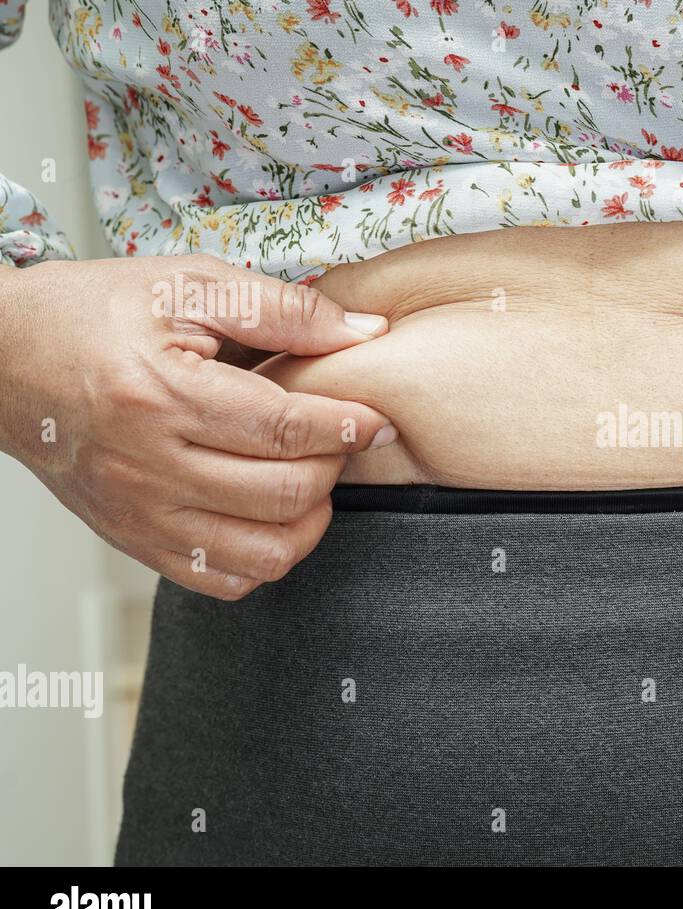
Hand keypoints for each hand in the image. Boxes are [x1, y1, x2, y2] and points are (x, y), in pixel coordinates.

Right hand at [0, 254, 395, 598]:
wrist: (3, 359)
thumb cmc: (92, 315)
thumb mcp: (186, 284)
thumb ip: (283, 308)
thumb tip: (363, 334)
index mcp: (160, 394)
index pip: (286, 428)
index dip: (349, 425)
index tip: (376, 418)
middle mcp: (147, 465)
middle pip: (283, 493)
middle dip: (334, 466)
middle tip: (339, 438)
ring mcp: (140, 514)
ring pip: (264, 553)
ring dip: (311, 519)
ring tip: (311, 477)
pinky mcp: (136, 541)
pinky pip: (224, 581)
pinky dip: (266, 556)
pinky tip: (271, 512)